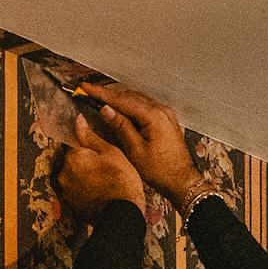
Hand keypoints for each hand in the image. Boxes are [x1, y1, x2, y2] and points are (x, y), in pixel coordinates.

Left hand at [52, 115, 146, 220]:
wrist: (123, 214)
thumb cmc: (121, 180)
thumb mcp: (110, 152)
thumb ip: (90, 136)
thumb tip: (78, 120)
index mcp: (72, 157)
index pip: (74, 144)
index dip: (89, 148)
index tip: (100, 155)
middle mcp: (63, 174)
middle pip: (72, 161)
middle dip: (84, 162)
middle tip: (104, 169)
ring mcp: (65, 191)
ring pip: (73, 176)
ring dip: (83, 176)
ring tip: (102, 182)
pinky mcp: (70, 205)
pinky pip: (75, 191)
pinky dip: (84, 190)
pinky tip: (99, 193)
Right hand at [79, 82, 201, 207]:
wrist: (182, 181)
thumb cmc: (160, 170)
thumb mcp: (135, 150)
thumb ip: (121, 126)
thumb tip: (105, 109)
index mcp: (154, 116)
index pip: (122, 99)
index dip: (101, 93)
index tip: (85, 88)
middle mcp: (161, 110)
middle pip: (130, 96)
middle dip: (108, 94)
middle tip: (89, 93)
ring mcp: (165, 114)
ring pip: (137, 100)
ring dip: (119, 99)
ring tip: (100, 99)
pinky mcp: (166, 120)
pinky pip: (145, 107)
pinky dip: (130, 106)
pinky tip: (121, 110)